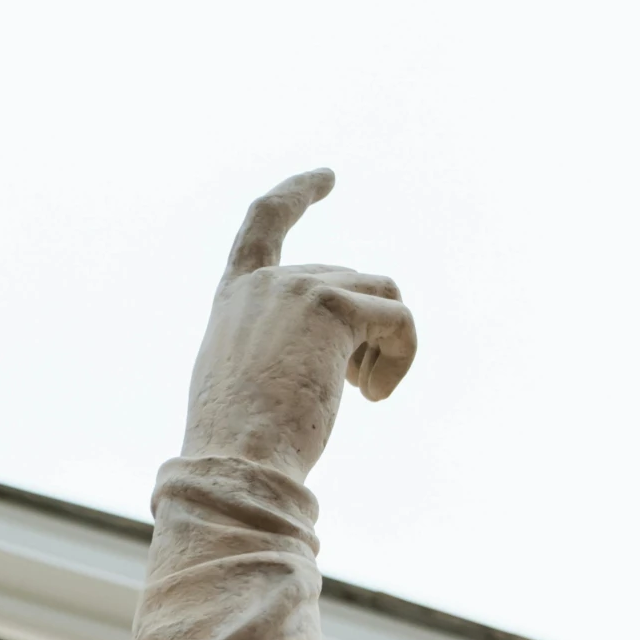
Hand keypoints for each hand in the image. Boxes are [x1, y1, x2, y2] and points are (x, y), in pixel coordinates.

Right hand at [181, 169, 416, 482]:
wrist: (237, 463)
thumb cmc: (242, 445)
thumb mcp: (248, 383)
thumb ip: (279, 347)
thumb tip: (336, 352)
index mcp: (236, 298)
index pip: (264, 223)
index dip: (296, 194)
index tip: (327, 176)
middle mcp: (266, 282)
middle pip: (353, 281)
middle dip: (367, 335)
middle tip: (359, 390)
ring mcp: (298, 287)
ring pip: (383, 295)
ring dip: (391, 344)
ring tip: (369, 392)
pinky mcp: (332, 306)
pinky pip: (399, 318)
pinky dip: (402, 357)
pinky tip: (375, 397)